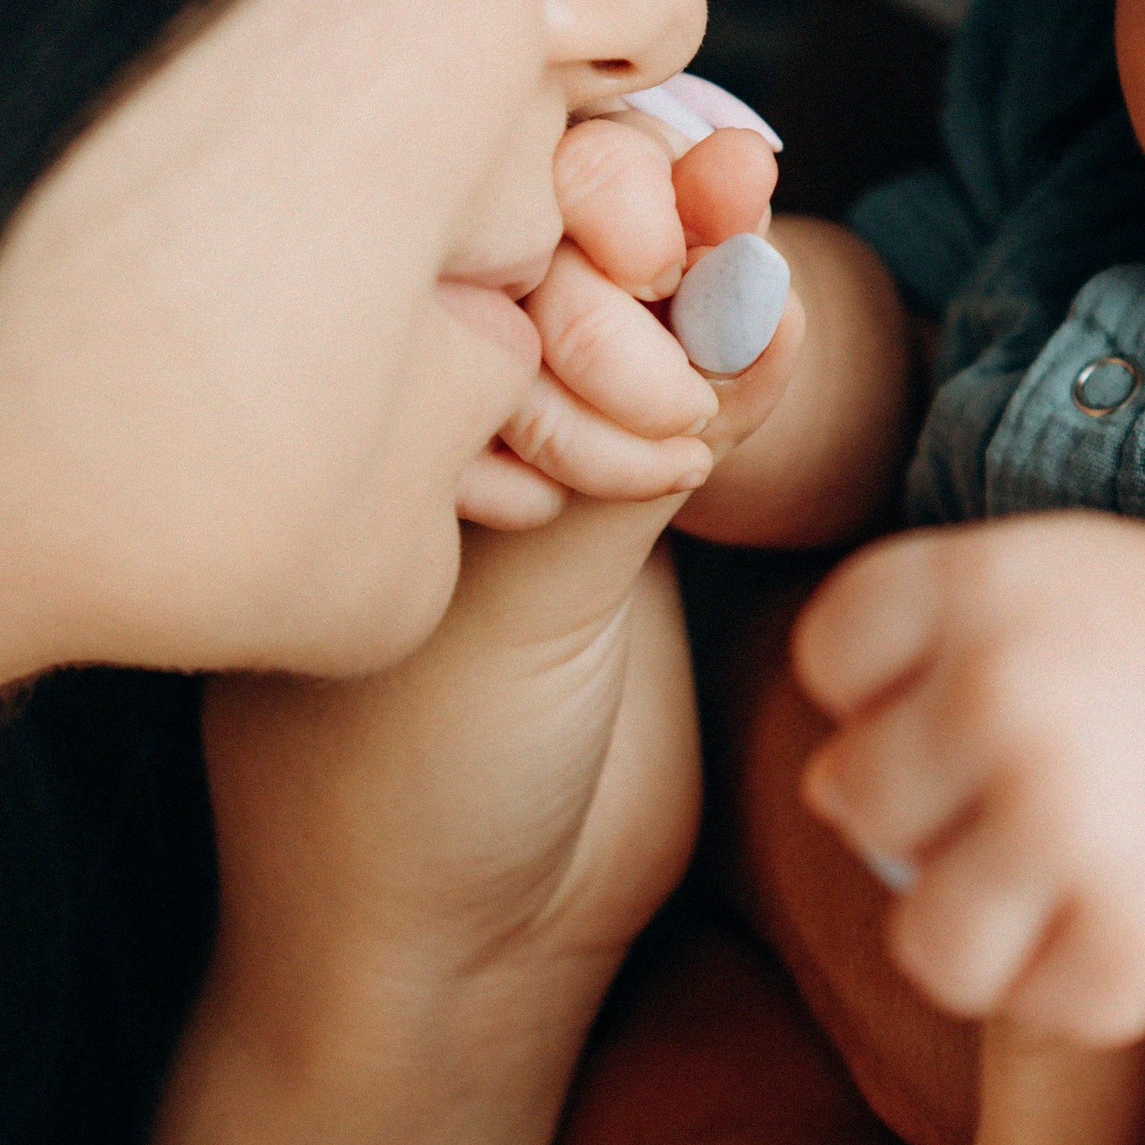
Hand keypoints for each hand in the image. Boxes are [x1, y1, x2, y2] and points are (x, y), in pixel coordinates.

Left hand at [207, 115, 803, 1018]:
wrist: (466, 951)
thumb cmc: (410, 786)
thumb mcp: (507, 603)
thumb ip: (628, 459)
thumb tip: (731, 291)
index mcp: (364, 413)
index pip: (468, 242)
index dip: (560, 199)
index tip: (640, 216)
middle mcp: (454, 417)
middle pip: (568, 249)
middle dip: (648, 208)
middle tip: (717, 192)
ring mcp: (551, 460)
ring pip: (647, 318)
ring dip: (711, 260)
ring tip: (748, 194)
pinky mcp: (640, 522)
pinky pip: (706, 409)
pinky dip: (750, 354)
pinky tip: (779, 315)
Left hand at [793, 510, 1144, 1038]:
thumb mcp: (1034, 575)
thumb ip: (906, 647)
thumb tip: (822, 794)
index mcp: (974, 585)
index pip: (830, 658)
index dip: (884, 683)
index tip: (974, 678)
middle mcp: (1005, 698)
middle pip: (857, 798)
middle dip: (927, 802)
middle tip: (1031, 782)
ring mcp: (1065, 825)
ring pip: (927, 942)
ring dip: (984, 923)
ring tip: (1054, 880)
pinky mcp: (1128, 938)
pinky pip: (1038, 1008)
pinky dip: (1083, 978)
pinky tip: (1133, 909)